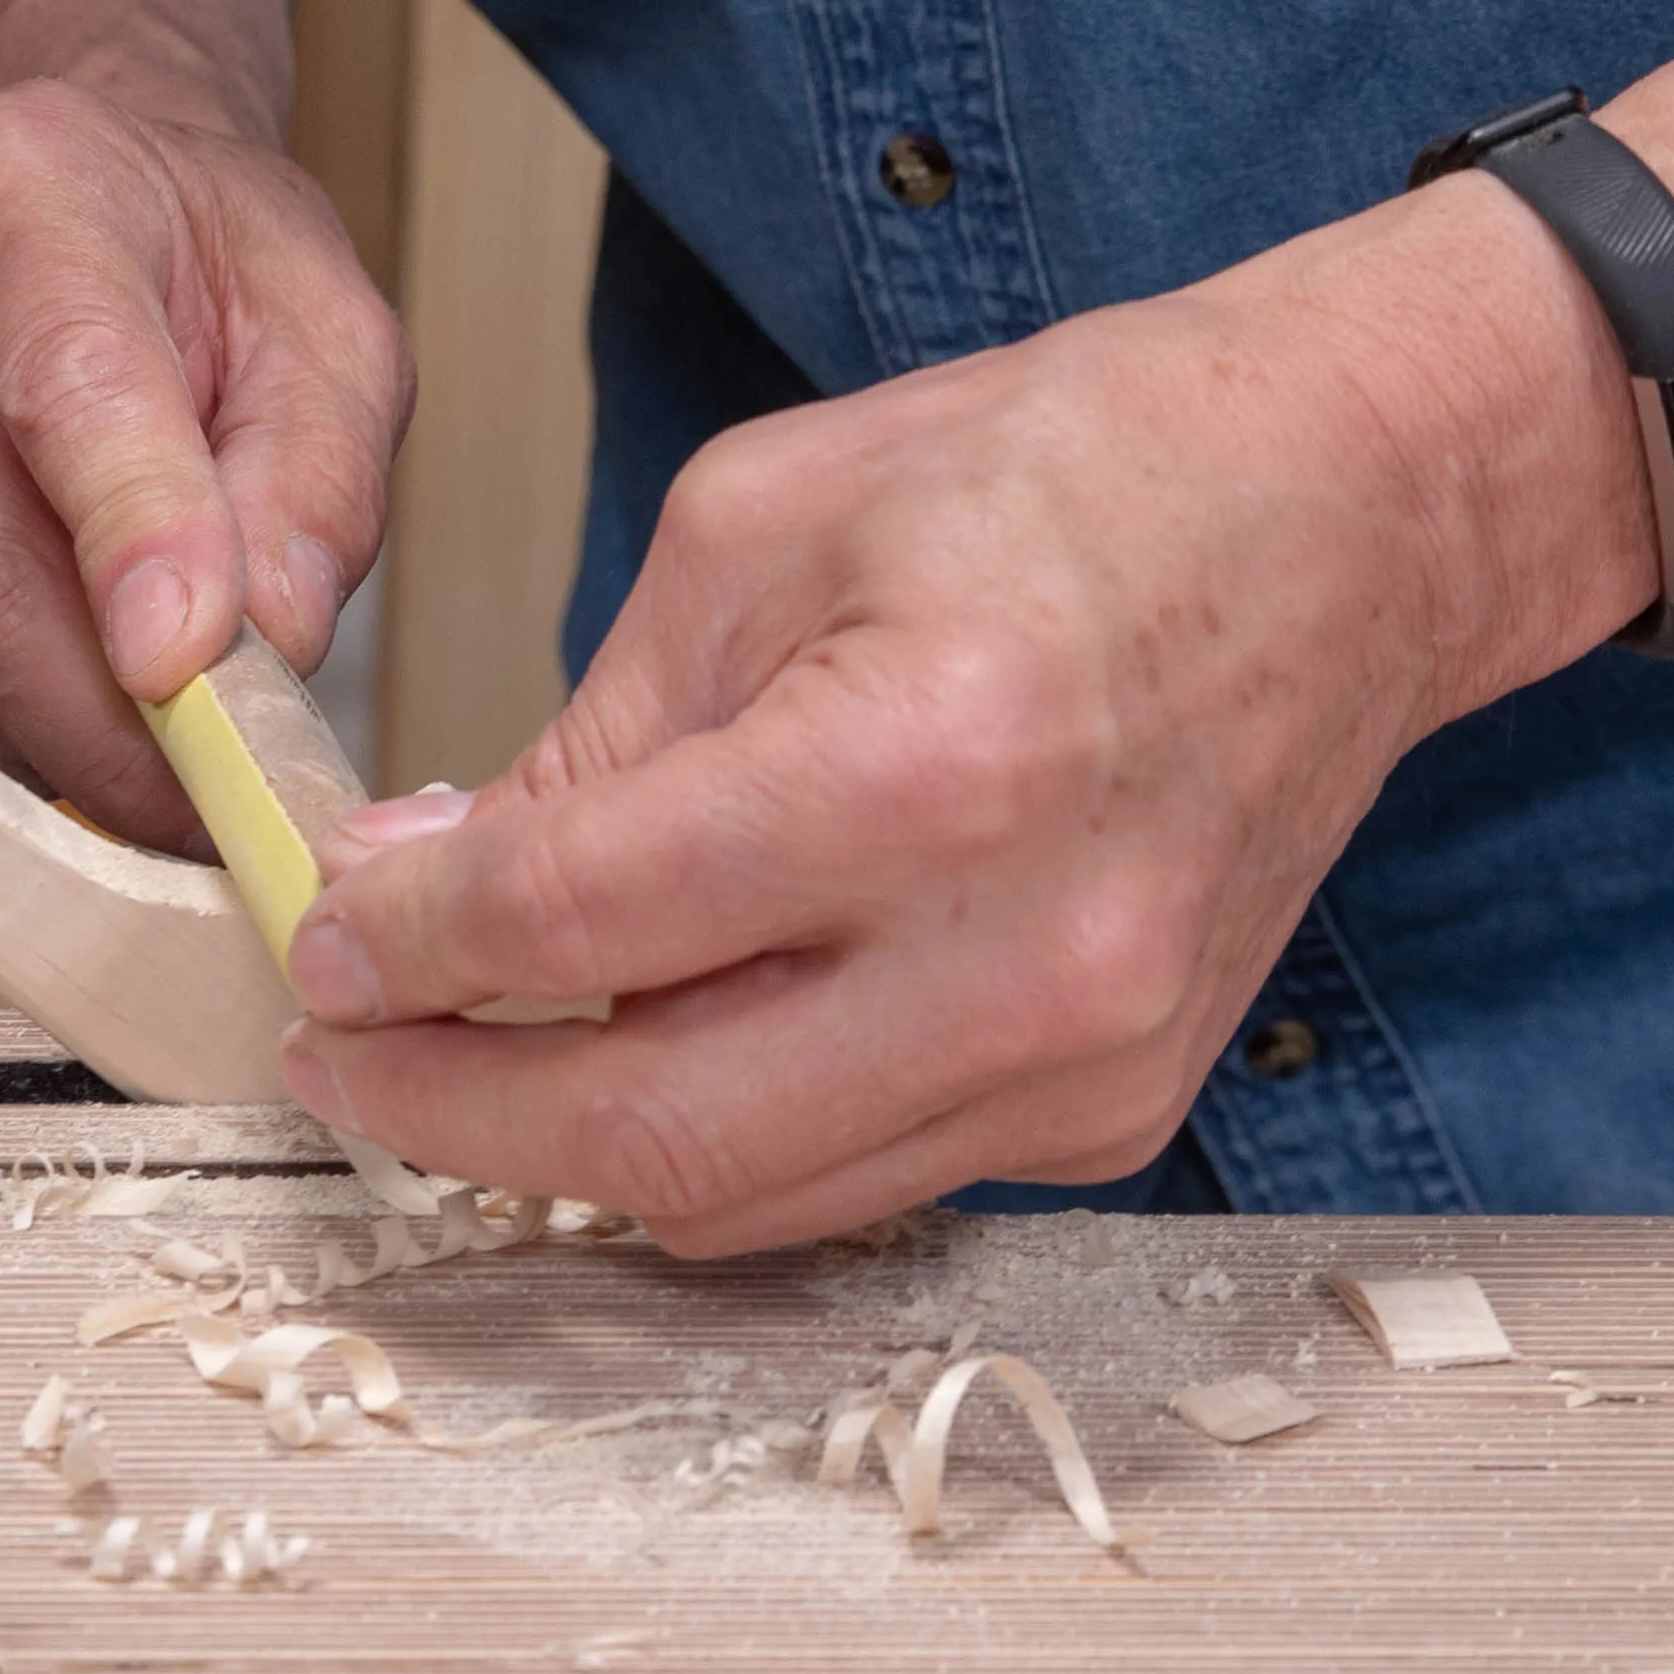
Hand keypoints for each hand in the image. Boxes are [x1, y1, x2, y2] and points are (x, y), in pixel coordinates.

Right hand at [0, 75, 409, 848]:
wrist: (59, 220)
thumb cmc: (200, 276)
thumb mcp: (326, 334)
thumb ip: (319, 481)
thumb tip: (264, 652)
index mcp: (23, 198)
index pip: (72, 390)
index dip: (133, 539)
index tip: (193, 670)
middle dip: (110, 726)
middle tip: (222, 808)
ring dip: (62, 743)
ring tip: (170, 740)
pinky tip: (73, 705)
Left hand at [274, 174, 1657, 1248]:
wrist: (1345, 518)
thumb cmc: (1080, 477)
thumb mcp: (766, 524)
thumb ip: (594, 736)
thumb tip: (425, 887)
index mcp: (927, 760)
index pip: (590, 918)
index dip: (413, 950)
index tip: (328, 943)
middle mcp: (1026, 951)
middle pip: (657, 1133)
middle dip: (455, 1108)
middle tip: (348, 1051)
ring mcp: (1088, 1058)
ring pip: (749, 1196)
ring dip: (578, 1142)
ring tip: (476, 1048)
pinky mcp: (1116, 1109)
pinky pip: (859, 1175)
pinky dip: (735, 1129)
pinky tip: (673, 1031)